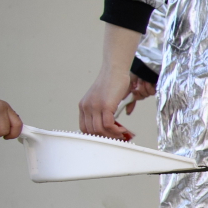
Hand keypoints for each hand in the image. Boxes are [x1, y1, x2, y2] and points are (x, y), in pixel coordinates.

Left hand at [79, 23, 145, 139]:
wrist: (115, 69)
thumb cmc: (113, 81)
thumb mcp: (104, 98)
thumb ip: (104, 111)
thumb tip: (114, 124)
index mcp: (84, 106)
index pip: (84, 128)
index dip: (96, 136)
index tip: (108, 137)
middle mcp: (86, 107)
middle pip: (92, 132)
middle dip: (106, 138)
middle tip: (118, 137)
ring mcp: (94, 106)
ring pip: (100, 130)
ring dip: (112, 135)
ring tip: (122, 133)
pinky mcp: (105, 106)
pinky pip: (108, 125)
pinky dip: (116, 130)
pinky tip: (123, 129)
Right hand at [122, 74, 154, 114]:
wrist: (144, 65)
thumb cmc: (136, 71)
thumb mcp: (127, 83)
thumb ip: (126, 95)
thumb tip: (124, 107)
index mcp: (135, 87)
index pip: (132, 99)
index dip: (130, 106)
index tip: (128, 112)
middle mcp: (142, 87)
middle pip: (140, 97)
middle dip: (138, 92)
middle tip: (136, 85)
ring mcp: (149, 87)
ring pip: (146, 95)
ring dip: (143, 88)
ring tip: (142, 81)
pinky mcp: (156, 87)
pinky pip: (152, 92)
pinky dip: (148, 87)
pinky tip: (147, 81)